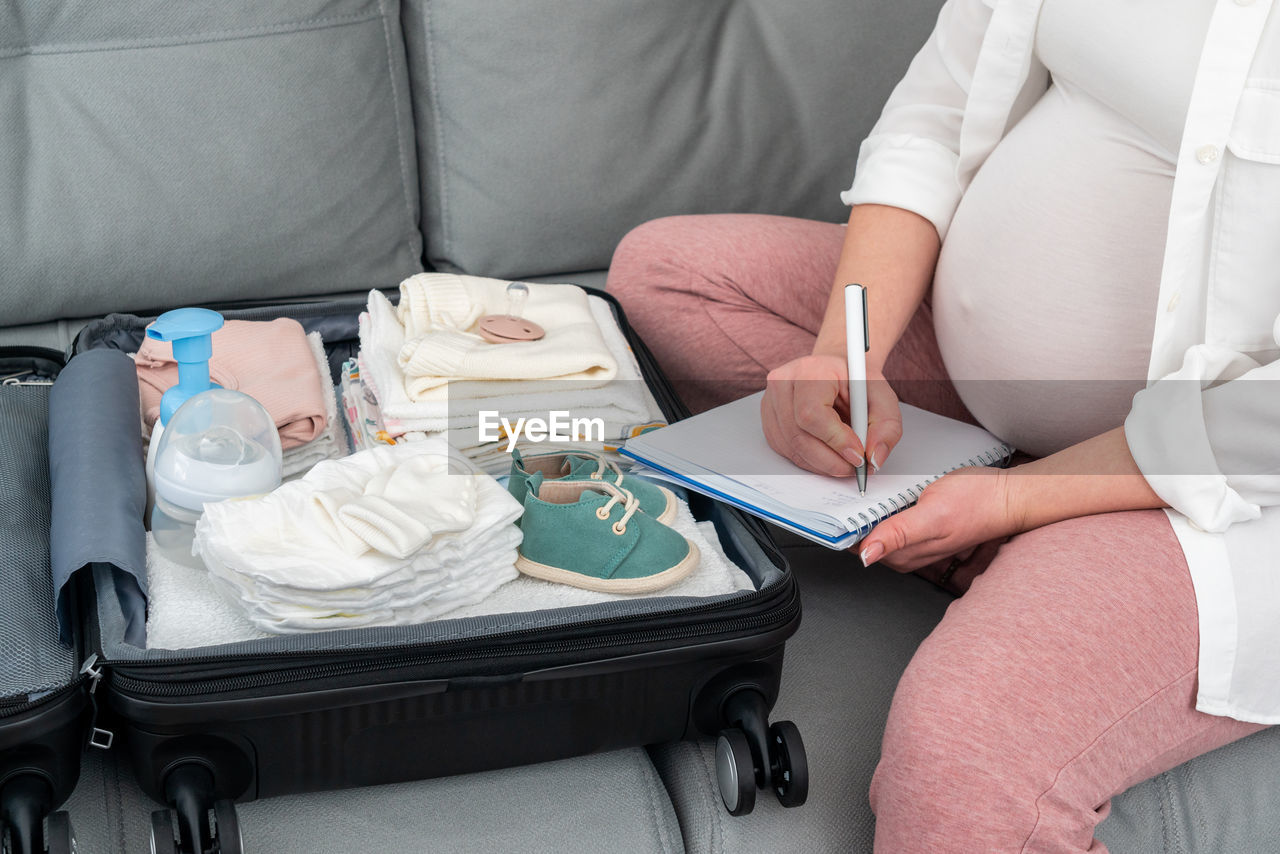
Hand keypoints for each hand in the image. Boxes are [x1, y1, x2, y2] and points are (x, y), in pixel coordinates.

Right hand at [762, 354, 903, 475]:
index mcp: (811, 369)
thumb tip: (874, 458)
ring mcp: (771, 402)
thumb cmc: (855, 381)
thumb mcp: (882, 397)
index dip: (835, 440)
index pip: (811, 413)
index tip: (858, 455)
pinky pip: (786, 450)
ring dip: (821, 463)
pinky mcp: (768, 419)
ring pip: (791, 447)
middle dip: (830, 460)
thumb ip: (886, 427)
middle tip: (855, 467)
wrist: (835, 371)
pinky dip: (810, 460)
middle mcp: (783, 383)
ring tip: (845, 461)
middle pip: (798, 435)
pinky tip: (827, 454)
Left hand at [856, 466, 1024, 571]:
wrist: (1007, 497)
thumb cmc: (977, 502)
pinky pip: (891, 522)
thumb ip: (898, 534)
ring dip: (866, 512)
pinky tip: (888, 496)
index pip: (856, 546)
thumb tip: (866, 555)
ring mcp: (914, 543)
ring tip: (864, 491)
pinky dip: (883, 509)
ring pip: (876, 530)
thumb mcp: (932, 513)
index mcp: (903, 554)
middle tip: (845, 493)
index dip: (842, 527)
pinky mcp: (922, 531)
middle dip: (850, 518)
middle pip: (862, 538)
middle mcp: (906, 553)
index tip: (832, 507)